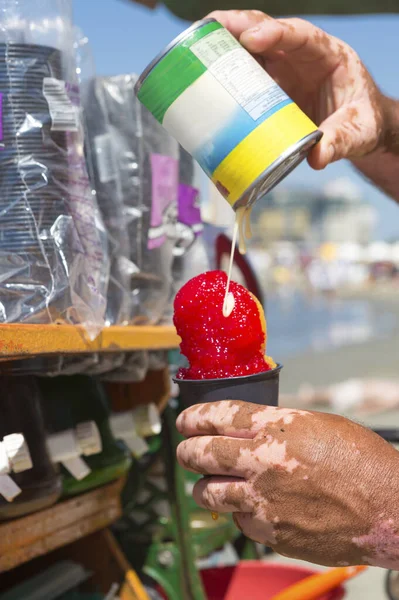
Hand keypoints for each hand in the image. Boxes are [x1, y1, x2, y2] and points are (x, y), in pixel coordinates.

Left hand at [177, 401, 398, 567]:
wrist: (390, 509)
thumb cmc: (362, 462)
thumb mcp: (318, 425)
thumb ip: (277, 426)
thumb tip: (247, 431)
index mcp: (277, 428)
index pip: (218, 416)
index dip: (194, 416)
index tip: (183, 420)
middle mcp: (264, 462)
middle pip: (201, 454)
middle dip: (186, 450)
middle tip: (185, 450)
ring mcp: (264, 501)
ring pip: (208, 494)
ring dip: (204, 487)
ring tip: (209, 484)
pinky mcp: (271, 533)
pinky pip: (239, 521)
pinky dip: (239, 513)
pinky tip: (253, 507)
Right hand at [207, 10, 397, 168]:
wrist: (359, 129)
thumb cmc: (364, 122)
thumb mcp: (359, 132)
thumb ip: (341, 141)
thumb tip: (316, 157)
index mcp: (328, 56)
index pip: (300, 35)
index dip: (275, 32)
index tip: (251, 39)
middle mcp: (302, 57)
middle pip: (268, 32)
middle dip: (238, 27)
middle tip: (209, 29)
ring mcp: (284, 70)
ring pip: (252, 49)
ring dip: (224, 45)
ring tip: (196, 47)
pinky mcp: (271, 88)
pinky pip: (246, 74)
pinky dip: (226, 72)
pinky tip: (205, 76)